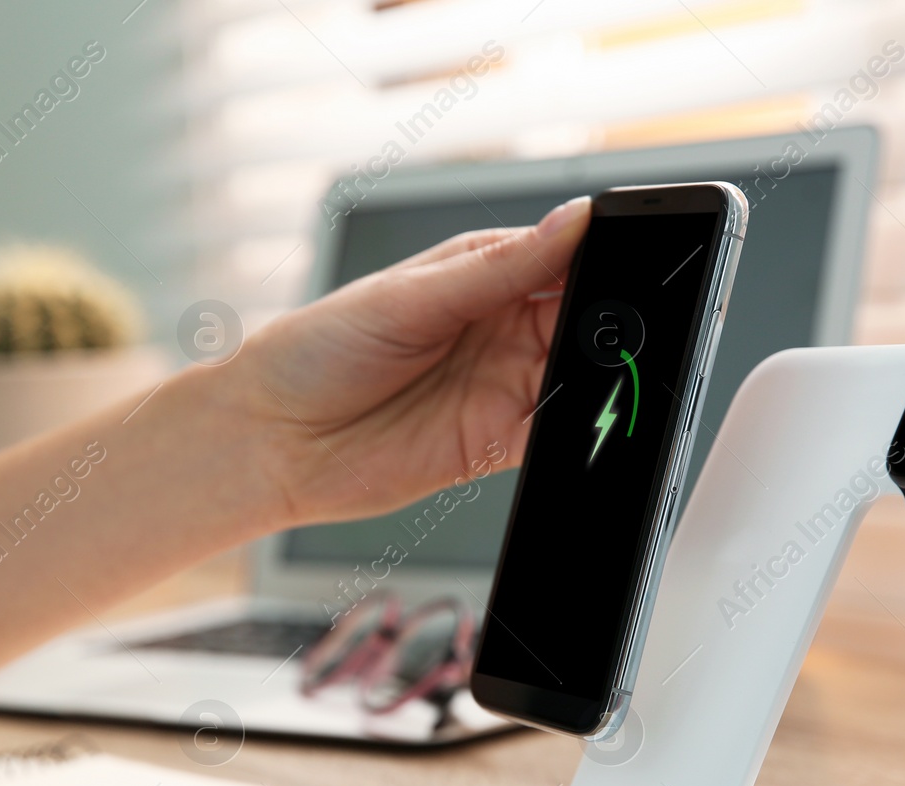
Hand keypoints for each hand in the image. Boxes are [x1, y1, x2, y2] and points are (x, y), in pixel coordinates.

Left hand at [226, 196, 590, 526]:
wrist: (270, 440)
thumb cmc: (315, 351)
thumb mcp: (409, 296)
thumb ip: (497, 268)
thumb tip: (572, 222)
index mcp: (481, 275)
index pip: (563, 257)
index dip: (602, 256)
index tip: (634, 256)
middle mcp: (498, 328)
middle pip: (581, 317)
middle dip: (611, 319)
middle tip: (625, 321)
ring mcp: (500, 387)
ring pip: (578, 375)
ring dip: (601, 374)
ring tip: (610, 368)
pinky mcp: (496, 444)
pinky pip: (555, 434)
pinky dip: (580, 429)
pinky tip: (585, 417)